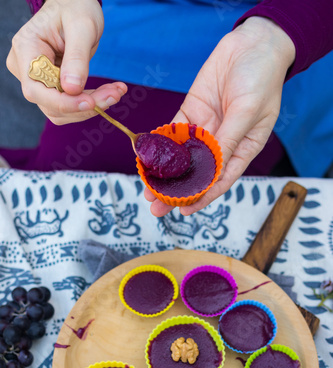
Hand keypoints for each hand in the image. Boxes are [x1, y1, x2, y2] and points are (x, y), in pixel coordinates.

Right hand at [6, 0, 126, 123]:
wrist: (75, 6)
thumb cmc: (76, 7)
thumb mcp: (82, 27)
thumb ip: (77, 58)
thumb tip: (72, 90)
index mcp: (26, 49)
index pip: (37, 89)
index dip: (63, 102)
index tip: (90, 103)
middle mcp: (26, 69)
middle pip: (51, 104)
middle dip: (84, 105)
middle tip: (114, 94)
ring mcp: (38, 81)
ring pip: (62, 110)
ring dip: (91, 106)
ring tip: (116, 92)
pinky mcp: (53, 88)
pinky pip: (71, 105)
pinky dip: (92, 102)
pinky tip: (111, 92)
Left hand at [145, 16, 294, 216]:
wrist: (253, 44)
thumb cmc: (261, 78)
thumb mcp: (248, 111)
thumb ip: (228, 138)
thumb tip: (212, 167)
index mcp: (242, 149)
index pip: (220, 180)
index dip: (202, 197)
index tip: (184, 210)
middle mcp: (222, 143)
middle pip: (197, 173)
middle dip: (176, 191)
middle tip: (156, 207)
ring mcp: (205, 129)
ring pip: (181, 157)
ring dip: (164, 173)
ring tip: (147, 189)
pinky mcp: (191, 113)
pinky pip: (173, 133)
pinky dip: (159, 145)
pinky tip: (145, 158)